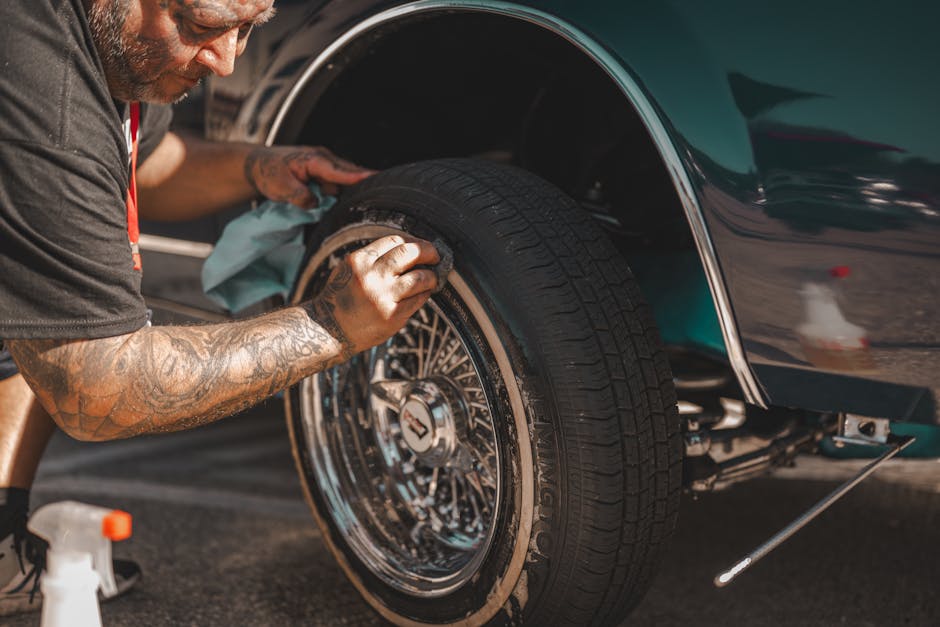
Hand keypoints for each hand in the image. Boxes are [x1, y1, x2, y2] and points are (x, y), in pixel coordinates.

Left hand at [244, 146, 375, 207]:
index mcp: (314, 160)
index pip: (340, 171)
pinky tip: (335, 200)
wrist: (258, 165)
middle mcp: (323, 159)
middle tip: (378, 194)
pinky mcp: (323, 172)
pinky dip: (337, 191)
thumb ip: (300, 197)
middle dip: (361, 182)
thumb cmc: (268, 172)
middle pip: (349, 173)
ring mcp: (324, 164)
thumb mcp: (281, 188)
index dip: (358, 177)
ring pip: (343, 179)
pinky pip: (337, 182)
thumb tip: (316, 204)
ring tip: (346, 201)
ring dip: (344, 191)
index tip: (377, 178)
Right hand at [305, 235, 440, 357]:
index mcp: (359, 261)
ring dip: (432, 276)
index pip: (394, 241)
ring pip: (419, 277)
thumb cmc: (342, 298)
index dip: (411, 241)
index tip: (419, 247)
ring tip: (433, 278)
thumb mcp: (349, 270)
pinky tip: (425, 292)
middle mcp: (371, 276)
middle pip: (409, 253)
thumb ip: (372, 259)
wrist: (330, 330)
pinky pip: (418, 299)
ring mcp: (382, 296)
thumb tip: (408, 248)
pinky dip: (426, 293)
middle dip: (428, 251)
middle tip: (436, 255)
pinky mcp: (392, 315)